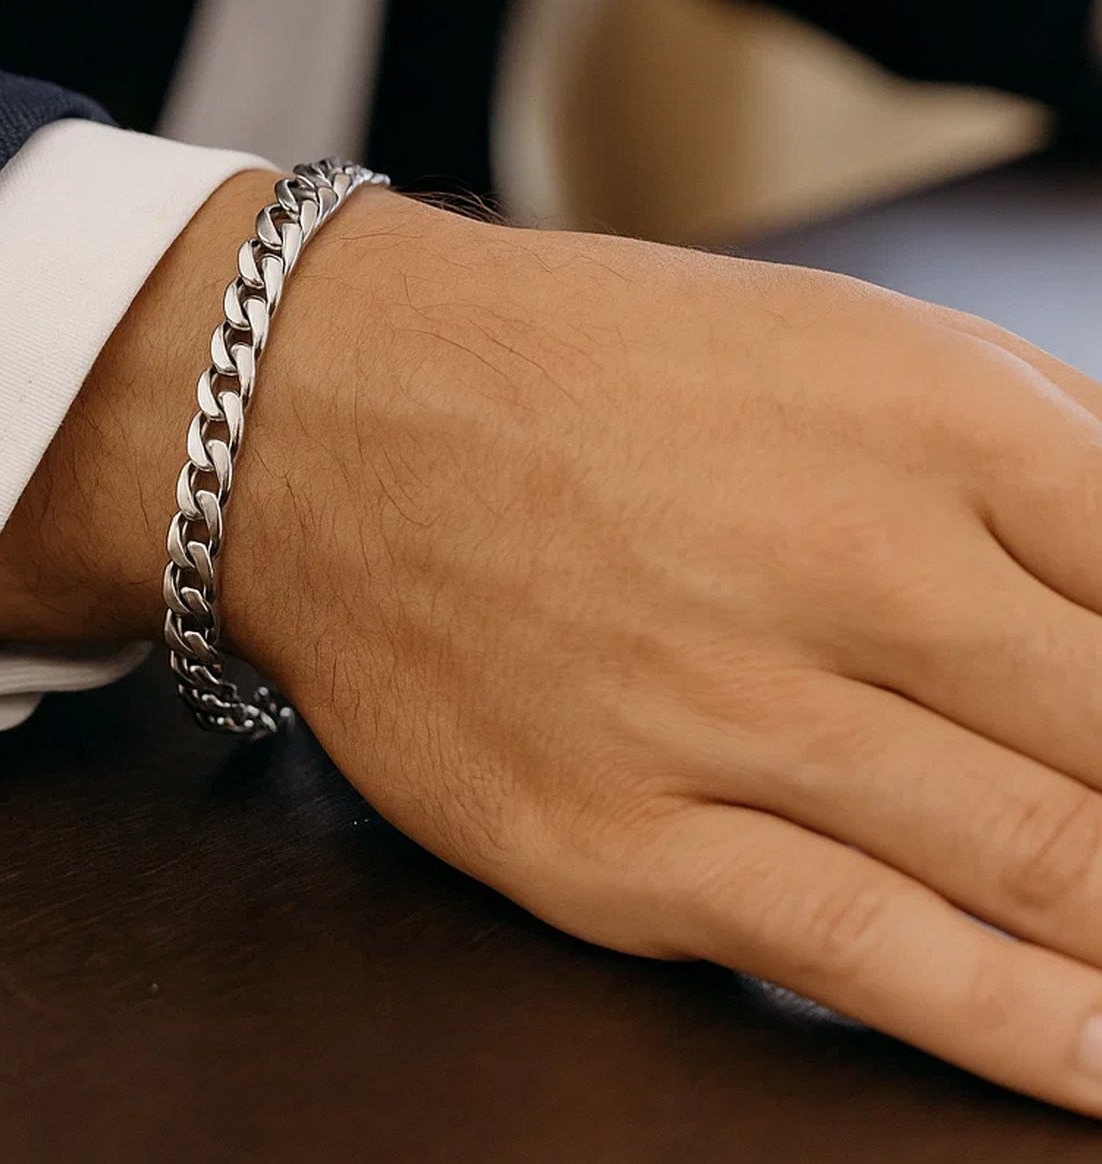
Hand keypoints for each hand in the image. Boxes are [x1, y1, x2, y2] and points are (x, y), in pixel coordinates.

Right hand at [0, 173, 1101, 1113]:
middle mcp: (842, 565)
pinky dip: (1025, 1029)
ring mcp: (725, 713)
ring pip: (1039, 867)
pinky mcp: (619, 840)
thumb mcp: (834, 340)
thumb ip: (1037, 442)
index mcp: (928, 418)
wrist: (337, 416)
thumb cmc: (588, 368)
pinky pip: (867, 959)